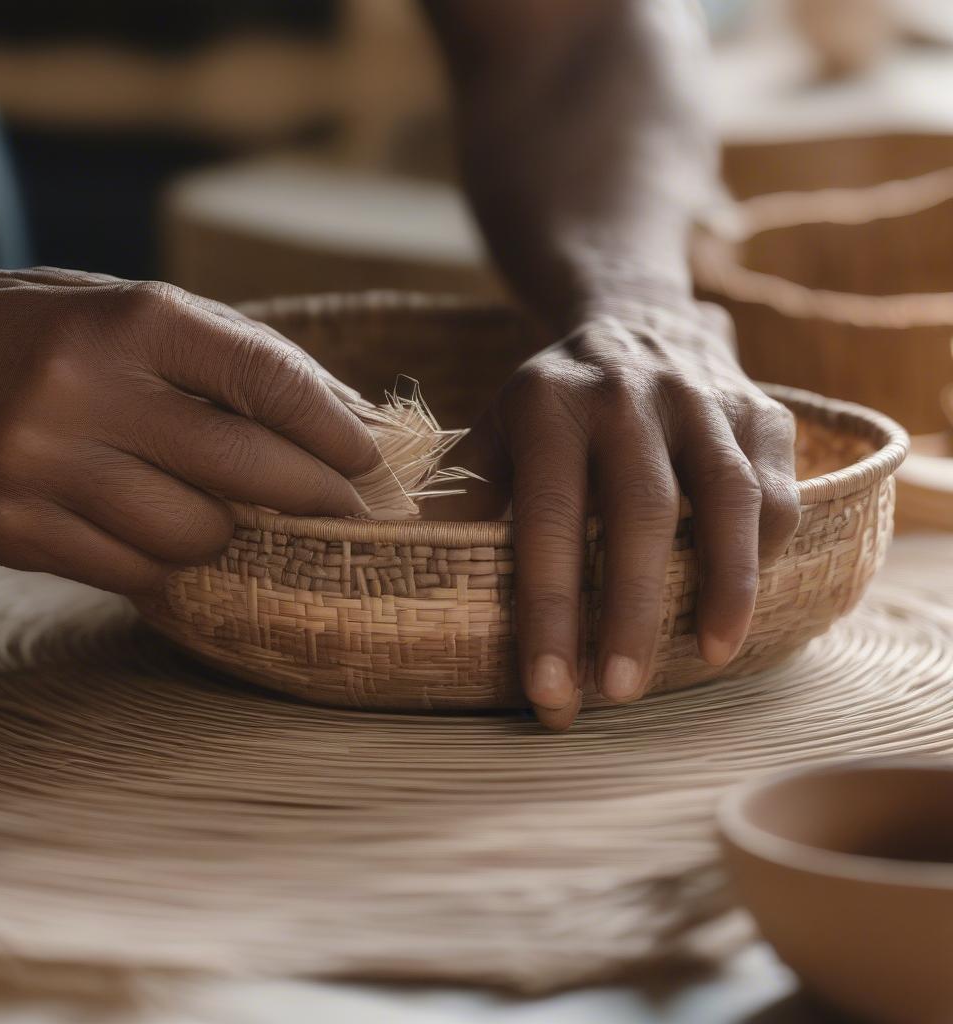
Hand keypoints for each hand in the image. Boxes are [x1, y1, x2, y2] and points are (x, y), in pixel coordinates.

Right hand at [0, 266, 382, 593]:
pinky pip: (135, 574)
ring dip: (233, 534)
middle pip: (248, 469)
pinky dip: (169, 563)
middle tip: (350, 510)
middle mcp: (85, 391)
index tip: (372, 461)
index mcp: (127, 319)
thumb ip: (232, 359)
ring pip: (196, 537)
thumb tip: (342, 418)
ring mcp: (41, 469)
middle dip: (318, 497)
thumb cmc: (33, 332)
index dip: (337, 430)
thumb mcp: (127, 312)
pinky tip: (170, 538)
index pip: (270, 380)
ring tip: (230, 514)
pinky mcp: (10, 532)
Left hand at [426, 296, 799, 729]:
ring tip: (710, 655)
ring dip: (725, 584)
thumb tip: (418, 569)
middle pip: (639, 513)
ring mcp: (702, 398)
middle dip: (632, 611)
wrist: (635, 318)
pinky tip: (743, 599)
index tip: (551, 689)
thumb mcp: (496, 429)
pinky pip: (775, 487)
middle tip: (621, 692)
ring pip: (726, 498)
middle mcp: (628, 393)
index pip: (547, 518)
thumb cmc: (556, 401)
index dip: (548, 609)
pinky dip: (766, 549)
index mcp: (549, 404)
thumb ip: (465, 493)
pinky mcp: (759, 410)